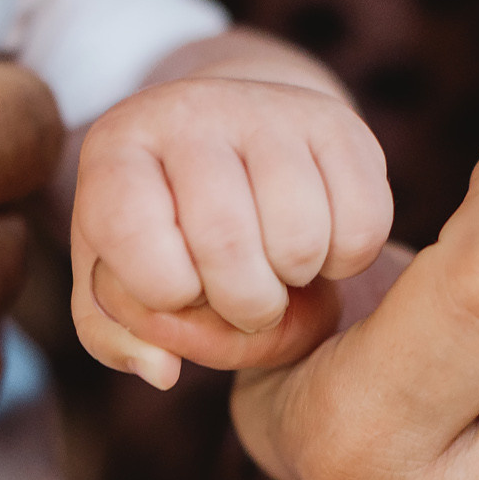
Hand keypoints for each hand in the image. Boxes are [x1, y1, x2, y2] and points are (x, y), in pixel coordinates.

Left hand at [71, 66, 391, 390]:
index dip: (163, 290)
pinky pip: (362, 223)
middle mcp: (189, 111)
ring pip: (300, 237)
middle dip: (242, 305)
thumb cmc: (165, 227)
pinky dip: (346, 261)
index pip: (130, 231)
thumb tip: (163, 371)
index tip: (180, 291)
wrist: (233, 139)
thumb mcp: (116, 275)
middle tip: (243, 302)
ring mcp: (268, 109)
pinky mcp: (337, 122)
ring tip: (276, 268)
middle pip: (225, 241)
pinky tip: (319, 245)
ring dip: (294, 281)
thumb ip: (115, 333)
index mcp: (116, 150)